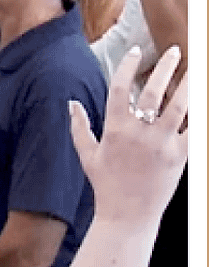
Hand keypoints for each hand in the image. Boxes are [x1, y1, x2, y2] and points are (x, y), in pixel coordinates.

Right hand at [69, 45, 187, 226]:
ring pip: (180, 107)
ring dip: (188, 85)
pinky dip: (195, 116)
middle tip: (176, 51)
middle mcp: (139, 134)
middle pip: (154, 92)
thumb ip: (79, 127)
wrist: (127, 215)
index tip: (136, 51)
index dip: (129, 66)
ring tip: (195, 71)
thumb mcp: (87, 155)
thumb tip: (72, 103)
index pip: (122, 89)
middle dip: (166, 67)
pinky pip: (191, 130)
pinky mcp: (180, 156)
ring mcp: (162, 144)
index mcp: (115, 130)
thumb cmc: (106, 185)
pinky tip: (198, 103)